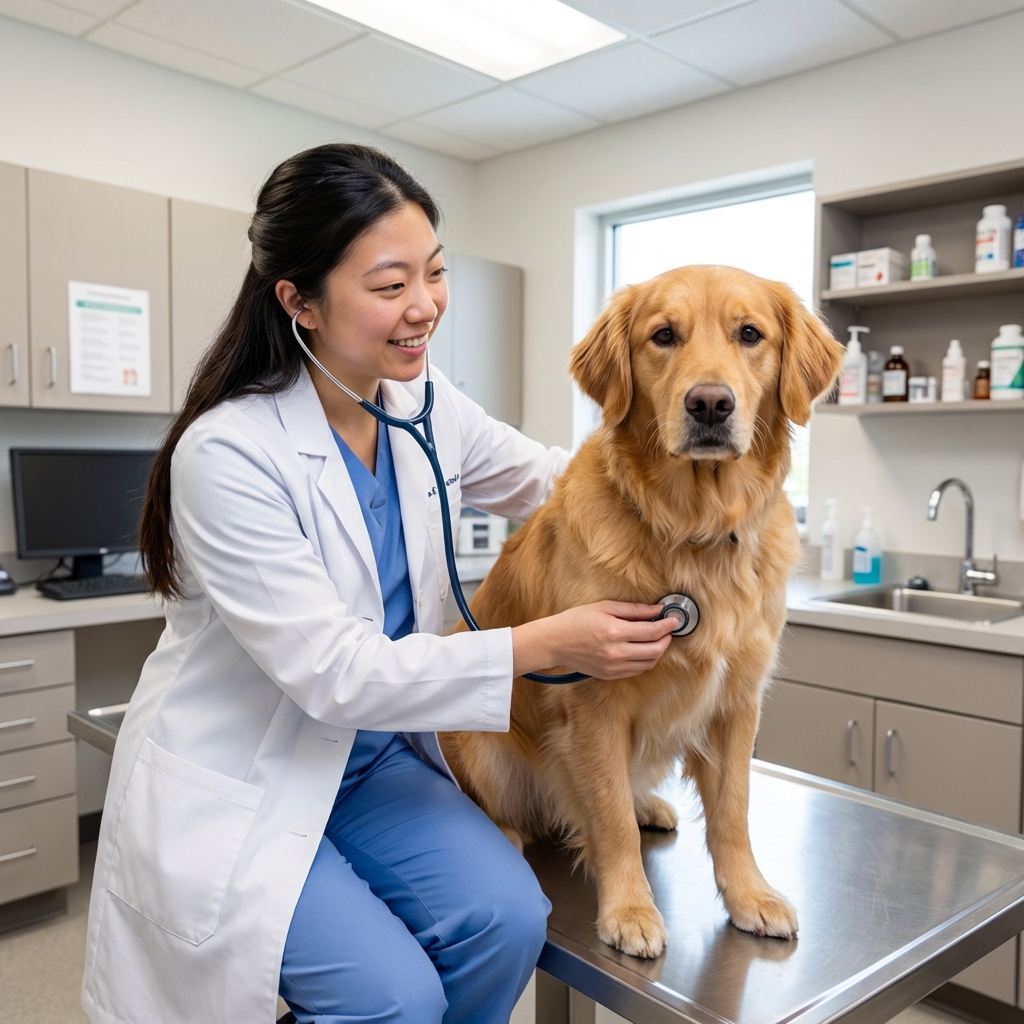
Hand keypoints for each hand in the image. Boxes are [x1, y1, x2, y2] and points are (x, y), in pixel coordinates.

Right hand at [512, 601, 677, 679]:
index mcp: (615, 632)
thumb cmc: (576, 620)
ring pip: (649, 663)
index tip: (674, 620)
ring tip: (656, 639)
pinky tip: (642, 650)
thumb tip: (656, 610)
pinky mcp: (610, 675)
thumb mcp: (605, 607)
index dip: (667, 625)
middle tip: (668, 630)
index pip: (653, 631)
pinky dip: (645, 661)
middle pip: (655, 650)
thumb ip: (633, 610)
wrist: (555, 642)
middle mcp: (616, 652)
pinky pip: (636, 670)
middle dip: (666, 639)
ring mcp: (613, 667)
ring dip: (658, 651)